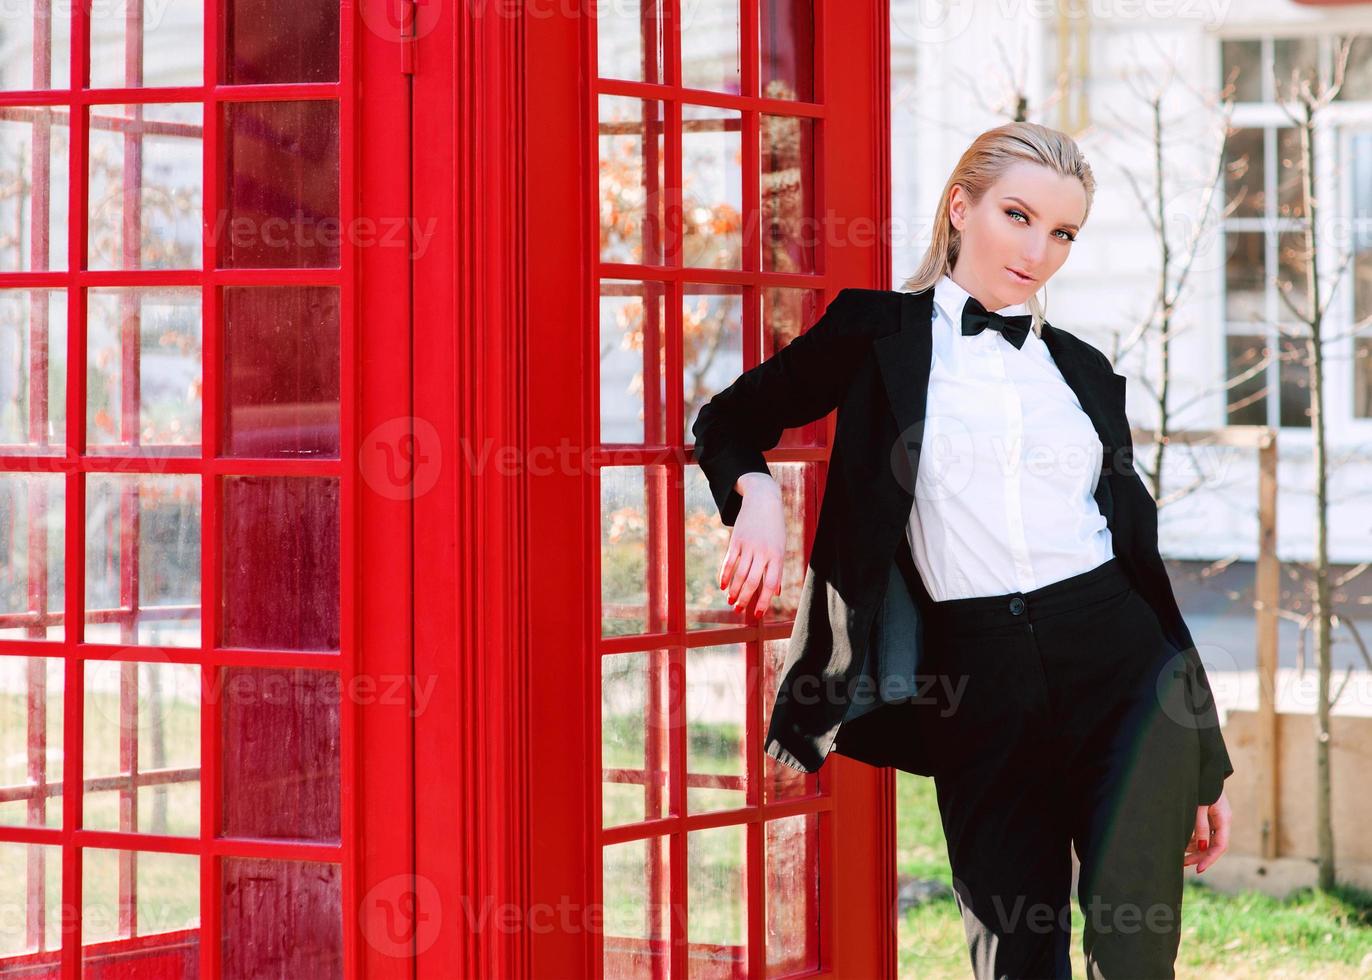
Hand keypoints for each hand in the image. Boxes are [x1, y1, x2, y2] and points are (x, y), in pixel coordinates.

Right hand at [719, 474, 785, 619]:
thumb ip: (777, 570)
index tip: (757, 615)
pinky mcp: (737, 540)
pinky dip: (725, 575)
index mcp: (777, 556)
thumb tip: (776, 593)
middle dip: (744, 599)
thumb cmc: (774, 527)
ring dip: (734, 591)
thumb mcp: (780, 547)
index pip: (770, 584)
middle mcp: (763, 552)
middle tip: (739, 611)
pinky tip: (723, 586)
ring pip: (739, 574)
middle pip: (752, 582)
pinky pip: (729, 562)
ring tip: (731, 602)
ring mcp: (749, 546)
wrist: (763, 500)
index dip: (763, 602)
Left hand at [1183, 789, 1229, 873]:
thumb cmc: (1202, 784)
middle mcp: (1222, 821)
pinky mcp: (1209, 815)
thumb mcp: (1200, 805)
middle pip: (1213, 845)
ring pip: (1207, 840)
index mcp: (1224, 819)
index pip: (1220, 846)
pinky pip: (1203, 832)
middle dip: (1199, 856)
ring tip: (1179, 853)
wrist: (1204, 767)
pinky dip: (1193, 837)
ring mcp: (1216, 818)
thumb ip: (1200, 826)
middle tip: (1182, 863)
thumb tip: (1200, 847)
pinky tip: (1182, 841)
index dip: (1209, 859)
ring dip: (1194, 847)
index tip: (1198, 869)